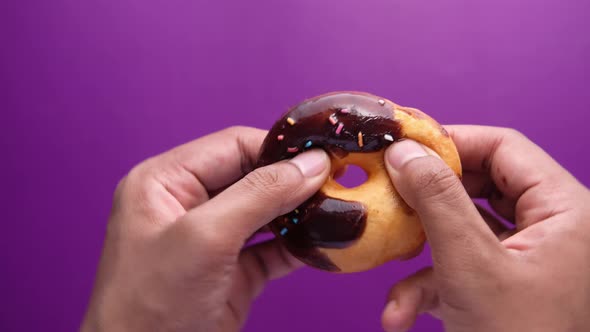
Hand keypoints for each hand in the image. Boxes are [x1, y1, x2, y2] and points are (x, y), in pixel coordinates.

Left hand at [81, 126, 329, 331]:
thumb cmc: (149, 307)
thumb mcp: (204, 239)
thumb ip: (259, 195)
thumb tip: (311, 164)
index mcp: (165, 181)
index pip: (233, 145)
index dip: (279, 148)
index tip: (323, 156)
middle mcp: (187, 204)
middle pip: (254, 176)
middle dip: (295, 182)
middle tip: (338, 183)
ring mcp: (212, 239)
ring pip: (266, 211)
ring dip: (300, 213)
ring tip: (337, 210)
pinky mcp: (232, 271)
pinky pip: (272, 248)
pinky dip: (298, 246)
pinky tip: (323, 244)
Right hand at [380, 126, 589, 331]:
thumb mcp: (470, 265)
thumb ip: (436, 200)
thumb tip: (404, 152)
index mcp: (564, 210)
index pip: (504, 147)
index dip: (451, 141)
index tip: (403, 147)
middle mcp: (549, 228)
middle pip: (478, 185)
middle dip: (428, 201)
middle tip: (389, 197)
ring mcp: (523, 259)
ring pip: (462, 230)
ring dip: (420, 254)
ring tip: (391, 267)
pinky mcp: (500, 286)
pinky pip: (459, 267)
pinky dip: (427, 286)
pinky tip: (399, 314)